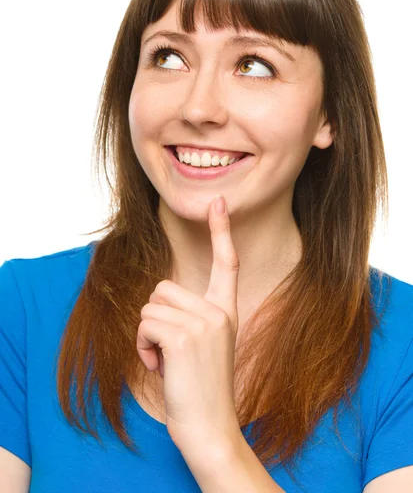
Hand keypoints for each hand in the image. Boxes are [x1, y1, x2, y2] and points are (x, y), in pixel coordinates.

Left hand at [136, 194, 240, 450]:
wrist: (210, 429)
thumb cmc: (199, 389)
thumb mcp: (204, 346)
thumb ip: (191, 317)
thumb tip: (159, 300)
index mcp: (226, 311)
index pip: (227, 263)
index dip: (221, 230)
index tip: (217, 202)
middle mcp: (219, 311)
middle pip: (163, 288)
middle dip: (154, 317)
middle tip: (168, 349)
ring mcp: (204, 322)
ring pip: (150, 306)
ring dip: (146, 335)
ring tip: (166, 361)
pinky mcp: (184, 335)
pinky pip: (145, 323)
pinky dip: (143, 346)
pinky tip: (162, 367)